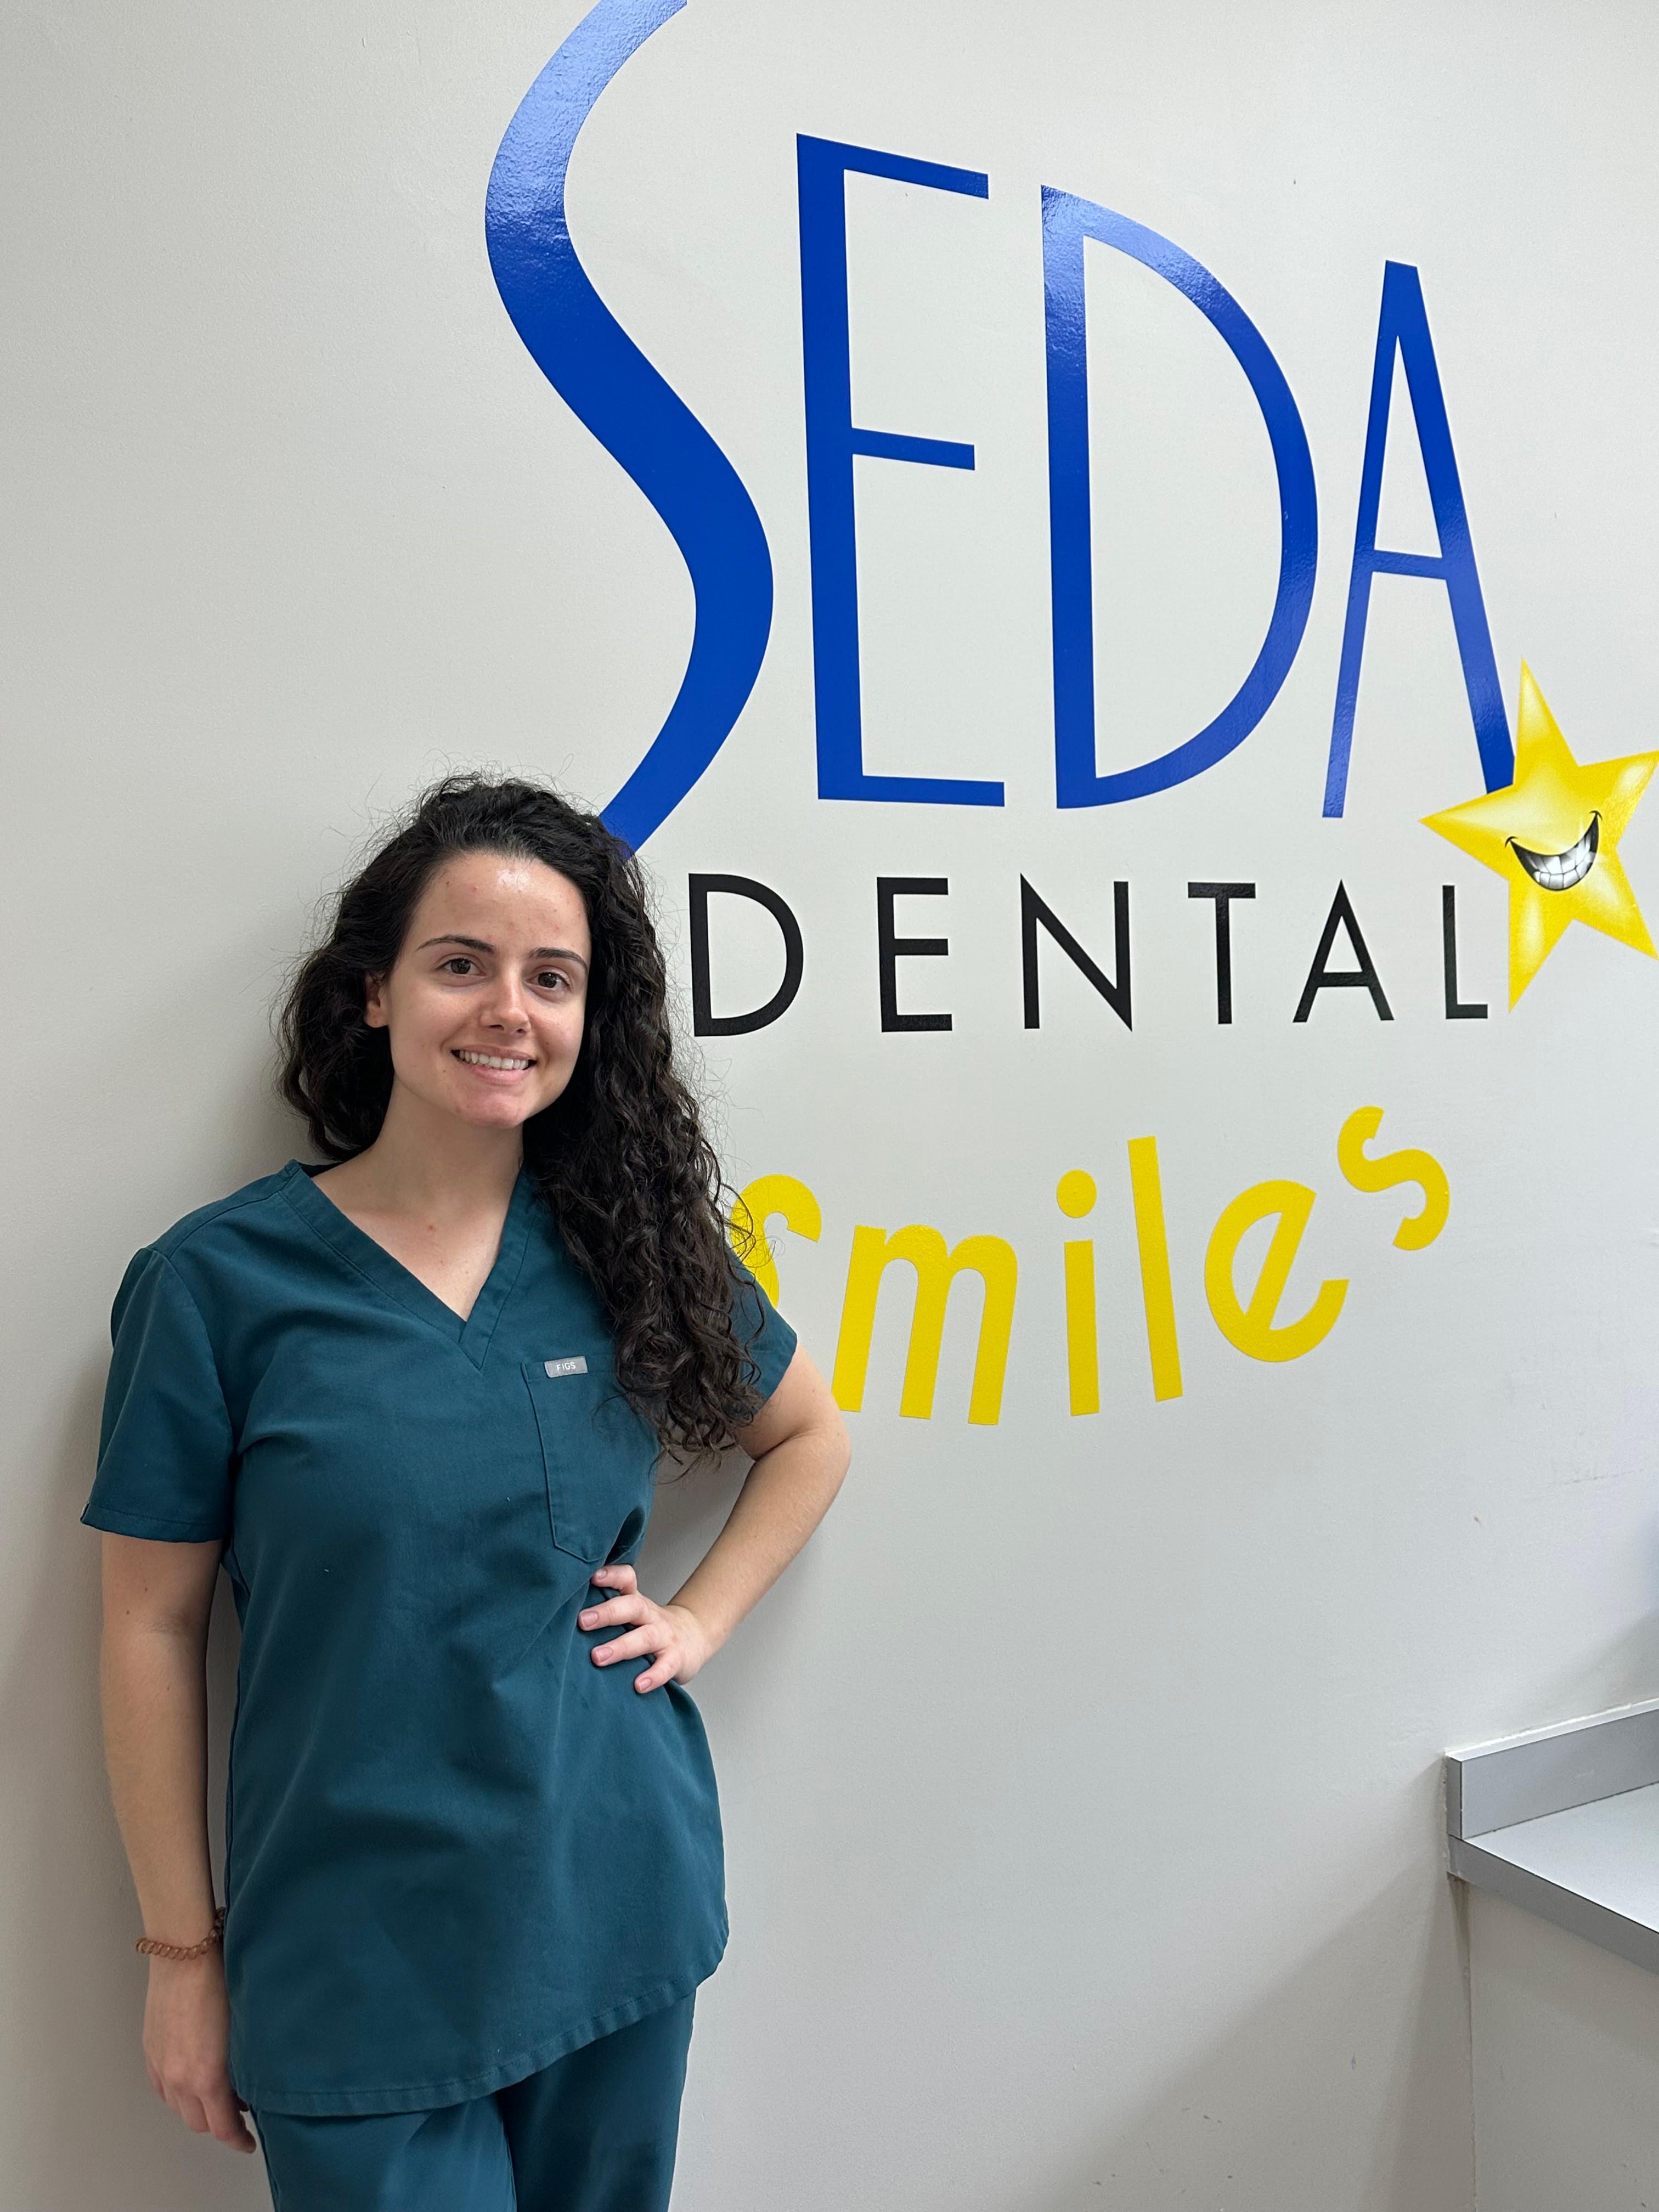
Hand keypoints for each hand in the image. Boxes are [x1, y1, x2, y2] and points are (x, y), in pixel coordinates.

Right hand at [142, 1950, 256, 2152]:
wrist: (184, 1952)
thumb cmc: (220, 1979)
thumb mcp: (242, 2028)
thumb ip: (243, 2063)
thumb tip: (250, 2080)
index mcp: (207, 2076)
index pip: (223, 2127)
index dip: (238, 2139)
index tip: (248, 2142)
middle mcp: (179, 2078)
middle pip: (199, 2123)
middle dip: (220, 2125)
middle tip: (239, 2113)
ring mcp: (161, 2066)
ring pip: (179, 2108)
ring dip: (198, 2109)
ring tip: (219, 2094)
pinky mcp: (150, 2052)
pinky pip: (162, 2089)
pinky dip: (177, 2094)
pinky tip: (192, 2081)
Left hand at [578, 1564, 714, 1691]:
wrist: (694, 1637)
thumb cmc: (650, 1627)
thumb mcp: (632, 1614)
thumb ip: (606, 1613)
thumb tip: (560, 1617)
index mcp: (636, 1602)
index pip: (627, 1580)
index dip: (611, 1575)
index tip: (592, 1576)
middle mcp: (650, 1616)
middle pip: (632, 1607)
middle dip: (607, 1613)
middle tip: (583, 1621)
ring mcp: (665, 1637)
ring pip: (645, 1637)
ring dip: (621, 1647)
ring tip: (598, 1657)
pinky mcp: (676, 1659)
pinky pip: (666, 1667)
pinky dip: (653, 1676)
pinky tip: (638, 1685)